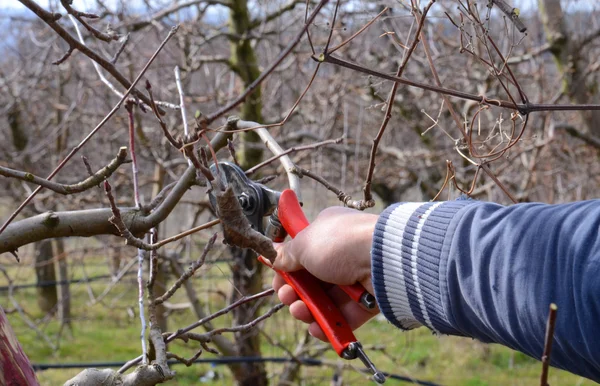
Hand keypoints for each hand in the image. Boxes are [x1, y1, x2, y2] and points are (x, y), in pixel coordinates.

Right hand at [272, 206, 379, 340]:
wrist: (383, 259)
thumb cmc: (342, 243)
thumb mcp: (305, 245)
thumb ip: (287, 254)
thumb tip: (271, 256)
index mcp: (327, 232)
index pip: (301, 253)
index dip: (286, 269)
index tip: (277, 279)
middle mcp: (341, 254)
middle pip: (311, 280)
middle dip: (294, 292)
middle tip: (287, 297)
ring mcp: (355, 277)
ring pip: (325, 300)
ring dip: (307, 309)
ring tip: (300, 312)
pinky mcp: (368, 300)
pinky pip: (344, 316)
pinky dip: (328, 324)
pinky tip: (316, 327)